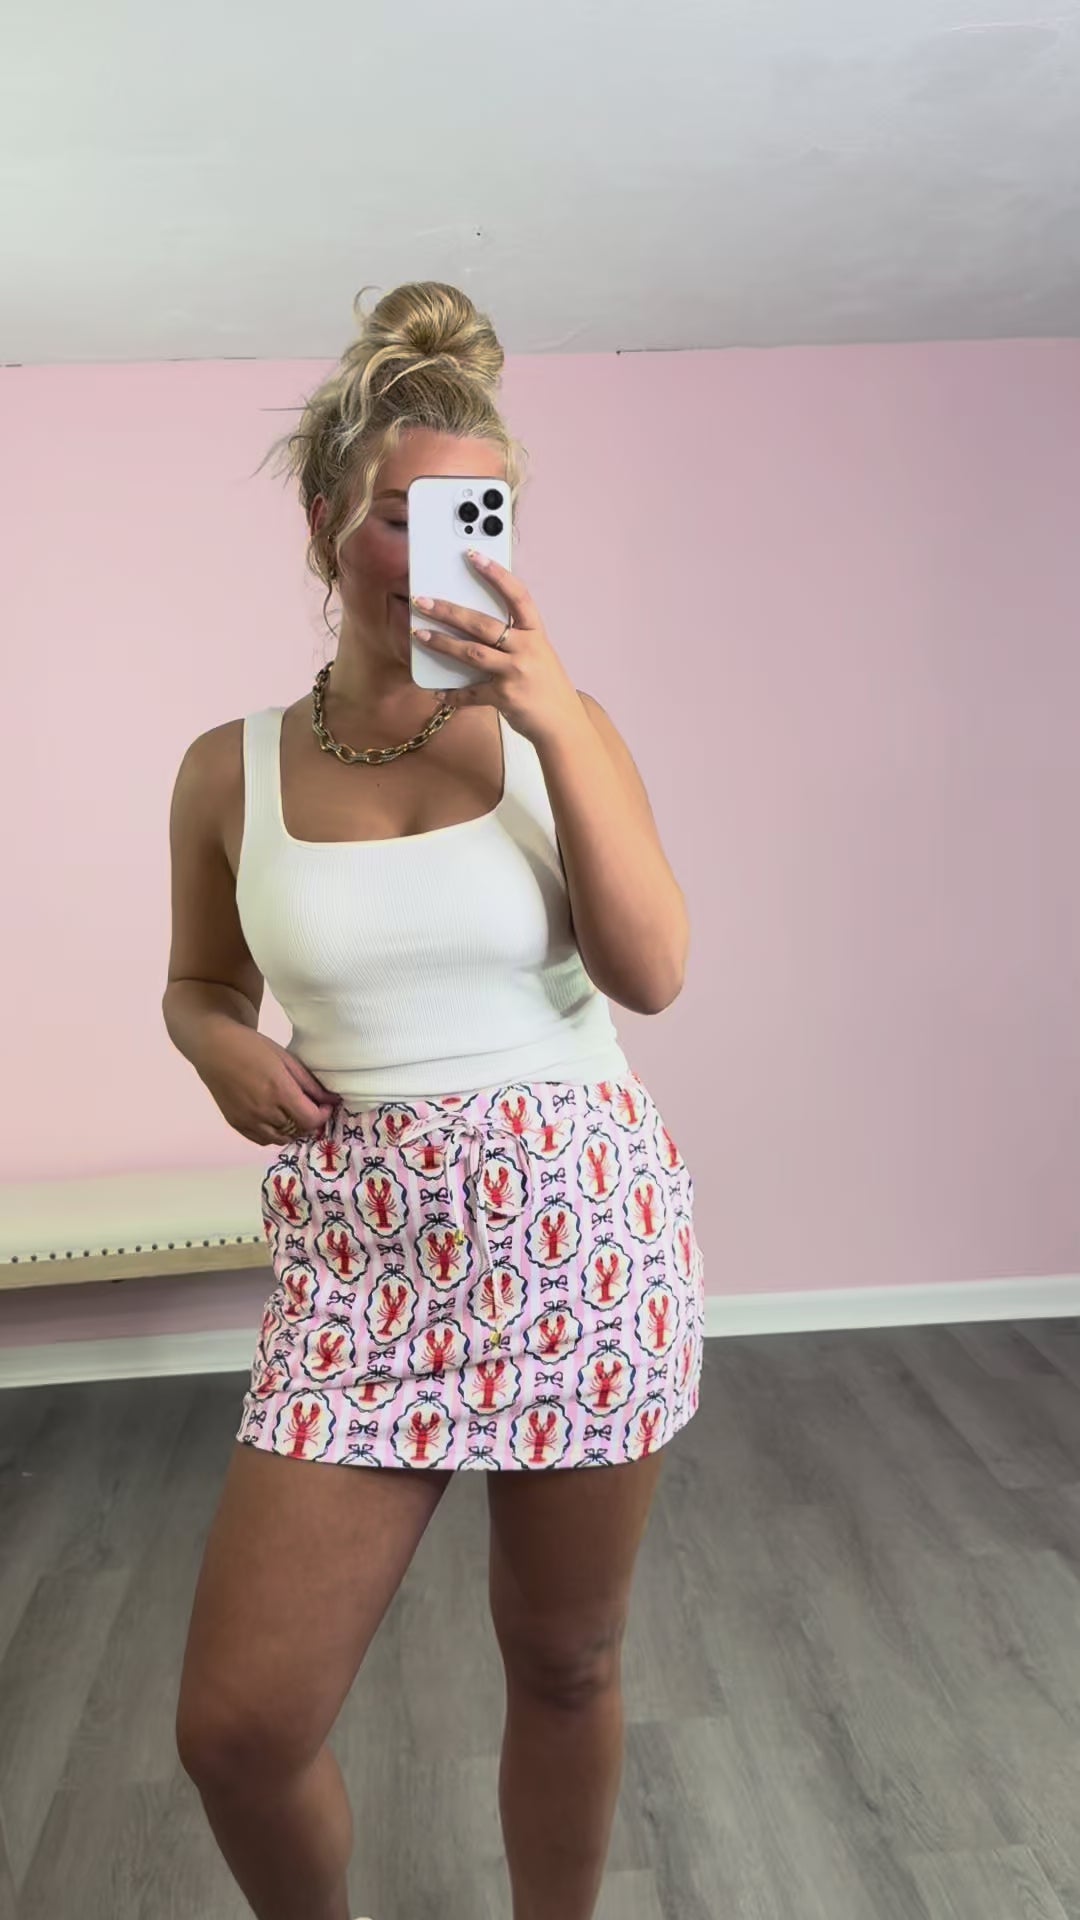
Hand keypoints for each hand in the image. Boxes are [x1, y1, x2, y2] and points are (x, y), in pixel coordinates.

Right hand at [194, 1024, 339, 1146]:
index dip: (323, 1115)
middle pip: (298, 1130)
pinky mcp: (236, 1124)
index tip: (325, 1105)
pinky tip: (276, 1121)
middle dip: (309, 1120)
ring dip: (293, 1130)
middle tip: (310, 1107)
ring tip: (293, 1114)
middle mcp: (264, 1110)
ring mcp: (248, 1120)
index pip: (310, 1119)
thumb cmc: (253, 1047)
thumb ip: (309, 1083)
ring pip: (281, 1139)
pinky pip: (262, 1140)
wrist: (215, 1048)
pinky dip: (274, 1135)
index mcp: (279, 1091)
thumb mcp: (286, 1059)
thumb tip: (331, 1100)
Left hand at [412, 551, 579, 746]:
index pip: (517, 596)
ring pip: (471, 652)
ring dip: (442, 643)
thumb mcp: (538, 654)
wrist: (563, 724)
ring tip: (419, 635)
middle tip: (423, 601)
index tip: (474, 556)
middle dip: (449, 611)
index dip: (496, 574)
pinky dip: (453, 694)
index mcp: (535, 633)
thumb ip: (514, 638)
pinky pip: (471, 693)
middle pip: (482, 623)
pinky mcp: (505, 697)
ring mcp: (516, 672)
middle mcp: (527, 648)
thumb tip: (474, 625)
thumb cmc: (547, 686)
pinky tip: (437, 692)